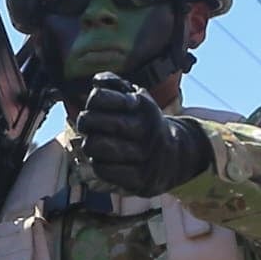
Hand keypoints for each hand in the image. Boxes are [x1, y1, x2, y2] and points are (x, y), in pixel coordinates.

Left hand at [71, 77, 210, 197]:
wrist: (175, 156)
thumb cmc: (144, 123)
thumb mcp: (136, 97)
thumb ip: (115, 84)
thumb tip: (97, 81)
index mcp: (142, 105)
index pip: (98, 97)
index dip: (94, 100)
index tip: (100, 104)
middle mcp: (145, 129)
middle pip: (90, 121)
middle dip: (86, 122)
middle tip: (92, 125)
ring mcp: (143, 155)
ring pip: (93, 146)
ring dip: (90, 144)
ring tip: (100, 143)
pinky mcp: (139, 178)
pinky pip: (102, 169)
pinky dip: (99, 163)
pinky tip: (107, 159)